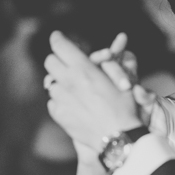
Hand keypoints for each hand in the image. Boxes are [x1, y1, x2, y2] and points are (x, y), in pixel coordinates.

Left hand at [45, 31, 142, 150]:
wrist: (118, 137)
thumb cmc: (124, 107)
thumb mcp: (119, 80)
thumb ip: (103, 66)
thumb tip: (91, 59)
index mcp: (83, 69)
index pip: (60, 46)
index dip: (57, 39)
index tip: (57, 37)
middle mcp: (68, 81)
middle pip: (50, 62)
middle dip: (58, 60)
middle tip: (66, 63)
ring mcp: (61, 99)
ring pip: (50, 83)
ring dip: (59, 82)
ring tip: (73, 88)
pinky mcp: (58, 114)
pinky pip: (52, 102)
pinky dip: (60, 101)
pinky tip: (73, 105)